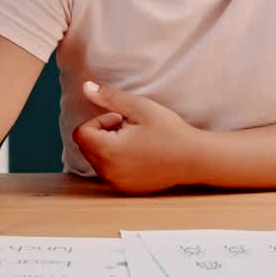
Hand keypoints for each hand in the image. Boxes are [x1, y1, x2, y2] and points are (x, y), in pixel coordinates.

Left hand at [71, 81, 202, 194]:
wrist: (195, 159)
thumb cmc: (169, 131)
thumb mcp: (140, 107)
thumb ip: (109, 98)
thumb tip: (85, 87)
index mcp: (108, 150)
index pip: (81, 133)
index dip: (98, 121)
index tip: (120, 118)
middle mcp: (108, 171)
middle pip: (86, 146)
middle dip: (102, 133)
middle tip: (129, 127)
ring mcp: (117, 182)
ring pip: (96, 159)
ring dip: (108, 146)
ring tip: (135, 140)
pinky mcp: (126, 188)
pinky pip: (109, 171)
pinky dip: (116, 160)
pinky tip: (139, 153)